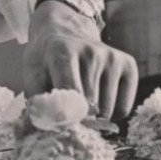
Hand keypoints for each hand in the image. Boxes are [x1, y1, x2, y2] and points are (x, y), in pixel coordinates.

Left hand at [22, 0, 138, 118]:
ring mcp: (113, 58)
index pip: (71, 92)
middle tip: (69, 115)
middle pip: (90, 106)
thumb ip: (39, 102)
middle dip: (78, 120)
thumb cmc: (46, 59)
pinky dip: (111, 115)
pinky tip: (99, 102)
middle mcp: (92, 52)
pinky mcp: (129, 65)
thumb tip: (55, 127)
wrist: (66, 32)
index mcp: (62, 52)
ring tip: (82, 103)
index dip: (66, 116)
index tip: (62, 125)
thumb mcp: (32, 75)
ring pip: (107, 111)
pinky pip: (123, 109)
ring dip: (94, 118)